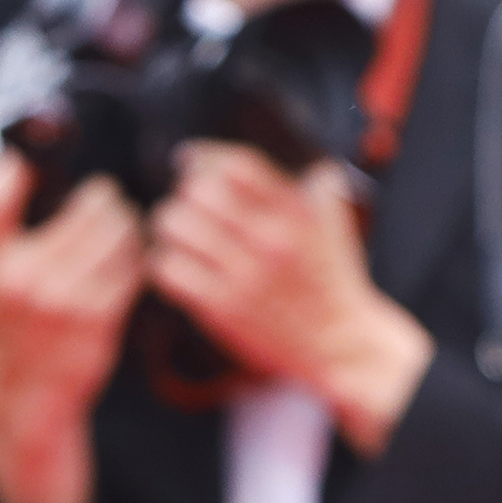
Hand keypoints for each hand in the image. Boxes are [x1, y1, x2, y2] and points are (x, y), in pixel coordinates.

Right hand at [0, 153, 143, 502]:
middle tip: (105, 202)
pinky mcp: (97, 315)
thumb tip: (5, 162)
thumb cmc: (8, 321)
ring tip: (122, 229)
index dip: (16, 170)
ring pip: (119, 232)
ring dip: (128, 225)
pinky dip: (138, 257)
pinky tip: (129, 261)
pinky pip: (133, 266)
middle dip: (104, 200)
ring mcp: (60, 297)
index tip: (31, 166)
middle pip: (88, 207)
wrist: (29, 389)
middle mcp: (18, 277)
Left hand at [148, 141, 433, 454]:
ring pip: (176, 225)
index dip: (203, 158)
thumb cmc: (331, 281)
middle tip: (185, 207)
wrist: (338, 344)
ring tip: (176, 236)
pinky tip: (175, 266)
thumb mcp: (332, 227)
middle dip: (184, 195)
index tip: (188, 161)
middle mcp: (271, 239)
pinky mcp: (222, 306)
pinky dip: (163, 263)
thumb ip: (317, 189)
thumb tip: (308, 162)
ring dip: (167, 228)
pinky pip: (168, 269)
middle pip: (198, 191)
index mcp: (296, 213)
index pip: (237, 165)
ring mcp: (245, 274)